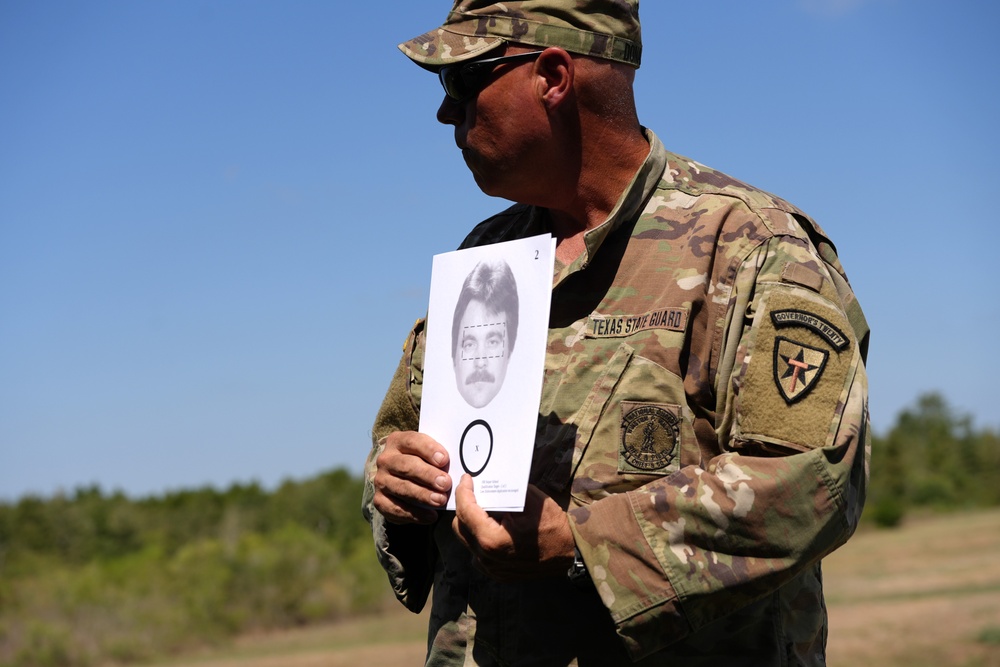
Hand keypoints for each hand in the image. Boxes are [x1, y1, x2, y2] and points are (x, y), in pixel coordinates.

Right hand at [373, 431, 451, 524]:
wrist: (402, 480)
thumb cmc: (423, 463)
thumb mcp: (429, 454)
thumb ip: (440, 457)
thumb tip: (460, 467)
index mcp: (398, 441)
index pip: (413, 441)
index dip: (428, 450)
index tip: (444, 460)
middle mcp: (386, 459)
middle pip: (407, 466)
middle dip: (428, 475)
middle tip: (445, 483)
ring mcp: (381, 480)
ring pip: (402, 488)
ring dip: (423, 495)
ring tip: (440, 501)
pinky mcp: (379, 500)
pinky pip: (396, 508)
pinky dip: (415, 514)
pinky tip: (430, 516)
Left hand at [452, 475, 574, 580]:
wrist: (569, 552)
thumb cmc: (552, 524)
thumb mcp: (530, 500)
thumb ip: (504, 492)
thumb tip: (486, 481)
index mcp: (492, 539)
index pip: (465, 512)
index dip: (463, 492)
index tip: (466, 479)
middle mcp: (486, 557)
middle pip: (460, 527)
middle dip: (464, 507)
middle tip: (475, 493)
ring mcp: (490, 568)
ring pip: (467, 540)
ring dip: (471, 523)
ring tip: (485, 510)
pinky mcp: (496, 573)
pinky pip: (477, 552)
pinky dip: (480, 538)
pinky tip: (494, 528)